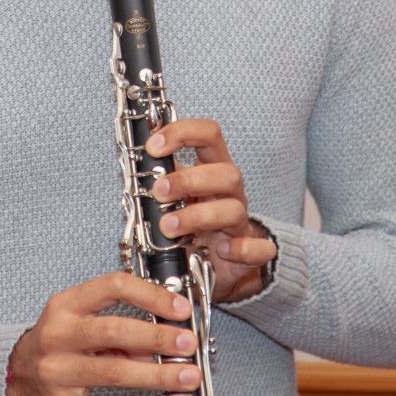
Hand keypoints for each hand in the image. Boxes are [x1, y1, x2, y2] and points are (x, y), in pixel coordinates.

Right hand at [4, 271, 199, 395]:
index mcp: (67, 305)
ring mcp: (56, 371)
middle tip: (188, 343)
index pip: (113, 287)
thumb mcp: (82, 323)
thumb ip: (123, 329)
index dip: (150, 295)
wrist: (11, 378)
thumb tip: (167, 338)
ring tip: (184, 378)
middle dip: (157, 336)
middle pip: (114, 331)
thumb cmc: (56, 344)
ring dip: (153, 375)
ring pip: (110, 371)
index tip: (179, 308)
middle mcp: (59, 335)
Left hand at [147, 118, 276, 302]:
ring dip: (198, 216)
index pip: (209, 135)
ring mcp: (241, 221)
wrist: (211, 262)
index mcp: (212, 169)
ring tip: (168, 227)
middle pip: (227, 172)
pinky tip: (219, 250)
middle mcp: (230, 191)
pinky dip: (240, 249)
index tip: (152, 147)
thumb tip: (136, 162)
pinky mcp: (249, 251)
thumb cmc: (190, 221)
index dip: (183, 133)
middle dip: (188, 181)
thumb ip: (160, 177)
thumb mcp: (174, 194)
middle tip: (158, 193)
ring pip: (234, 209)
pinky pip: (259, 248)